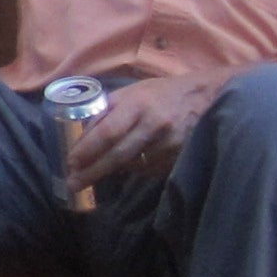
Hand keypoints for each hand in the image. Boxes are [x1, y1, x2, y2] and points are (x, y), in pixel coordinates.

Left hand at [68, 70, 230, 190]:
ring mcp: (169, 144)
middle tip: (73, 184)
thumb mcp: (133, 92)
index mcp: (138, 104)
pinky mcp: (178, 158)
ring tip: (94, 175)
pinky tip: (127, 166)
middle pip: (118, 155)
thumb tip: (81, 135)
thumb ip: (108, 110)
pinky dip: (134, 169)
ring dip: (111, 172)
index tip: (70, 162)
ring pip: (132, 166)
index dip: (88, 149)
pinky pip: (149, 169)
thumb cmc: (162, 93)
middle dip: (92, 172)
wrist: (206, 97)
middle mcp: (154, 124)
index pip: (108, 131)